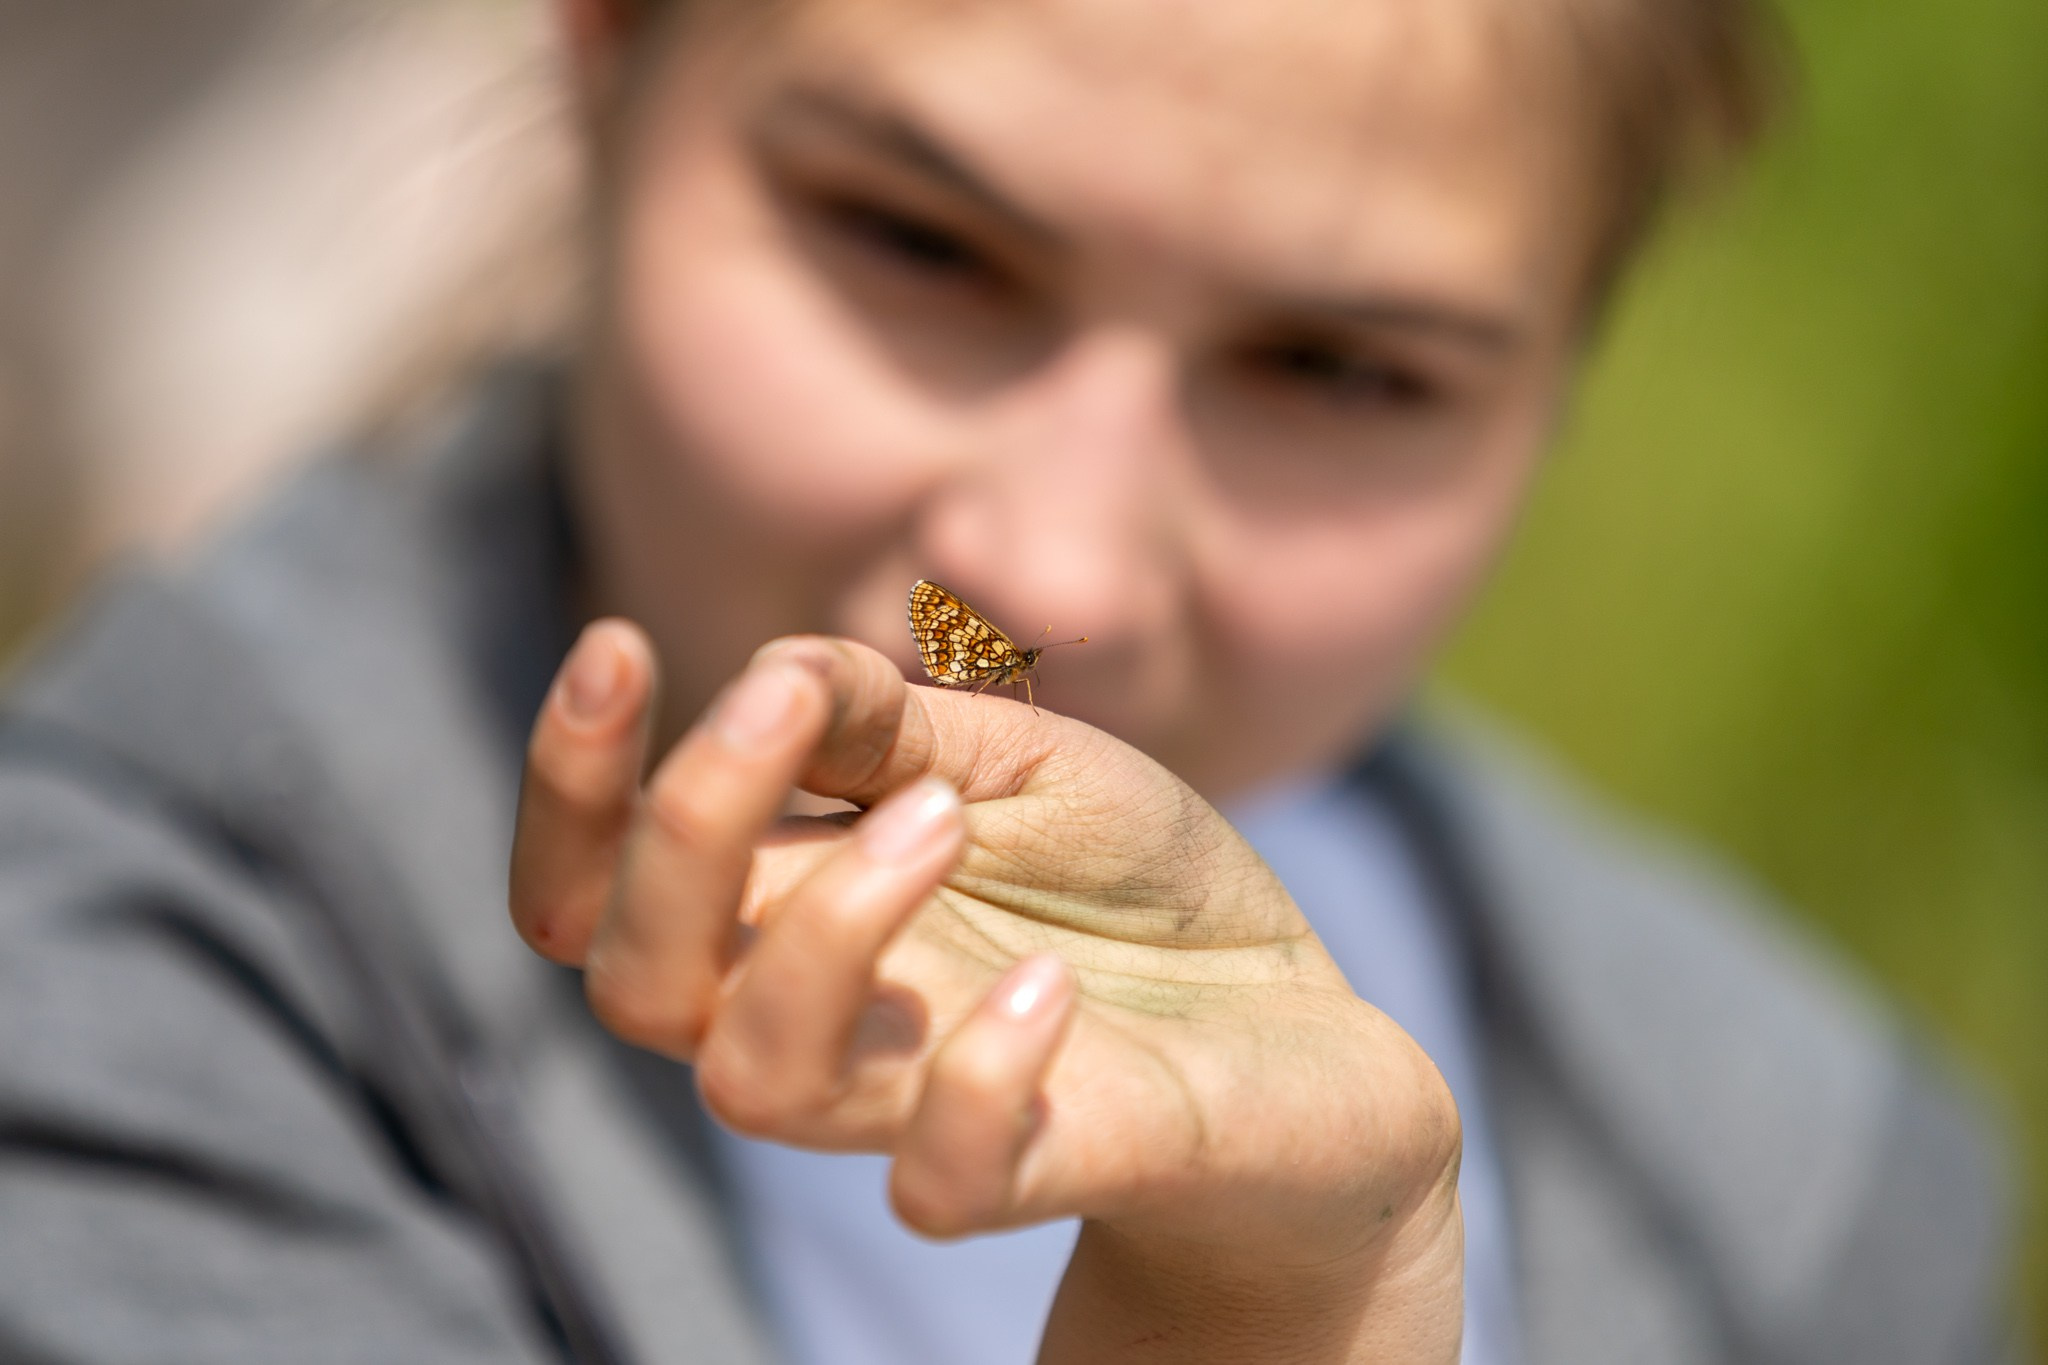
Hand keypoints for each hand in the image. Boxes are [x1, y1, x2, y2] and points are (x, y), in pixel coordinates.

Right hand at [509, 620, 1463, 1362]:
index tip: (618, 647)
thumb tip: (770, 670)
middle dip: (680, 829)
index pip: (588, 889)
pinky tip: (1054, 988)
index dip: (563, 785)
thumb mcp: (1020, 759)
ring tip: (947, 820)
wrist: (1300, 1025)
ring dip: (829, 924)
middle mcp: (823, 1016)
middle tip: (792, 712)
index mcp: (793, 905)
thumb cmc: (1133, 887)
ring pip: (751, 1077)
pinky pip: (934, 1184)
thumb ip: (885, 722)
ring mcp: (915, 1104)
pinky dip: (973, 1077)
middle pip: (628, 981)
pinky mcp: (1035, 1170)